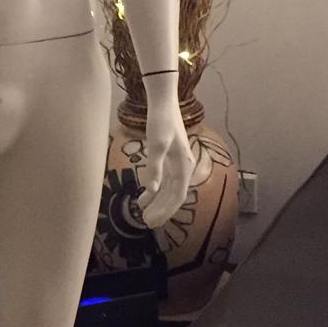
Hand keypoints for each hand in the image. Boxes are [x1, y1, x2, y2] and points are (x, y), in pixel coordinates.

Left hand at [138, 79, 194, 228]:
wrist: (163, 103)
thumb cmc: (161, 121)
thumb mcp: (157, 144)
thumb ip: (155, 168)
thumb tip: (153, 190)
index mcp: (184, 165)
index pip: (178, 195)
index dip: (167, 210)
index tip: (154, 221)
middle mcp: (184, 166)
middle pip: (174, 195)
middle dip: (161, 210)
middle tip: (147, 223)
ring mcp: (177, 163)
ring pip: (168, 189)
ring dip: (157, 202)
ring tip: (143, 214)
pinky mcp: (169, 159)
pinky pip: (164, 180)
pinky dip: (154, 190)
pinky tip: (143, 197)